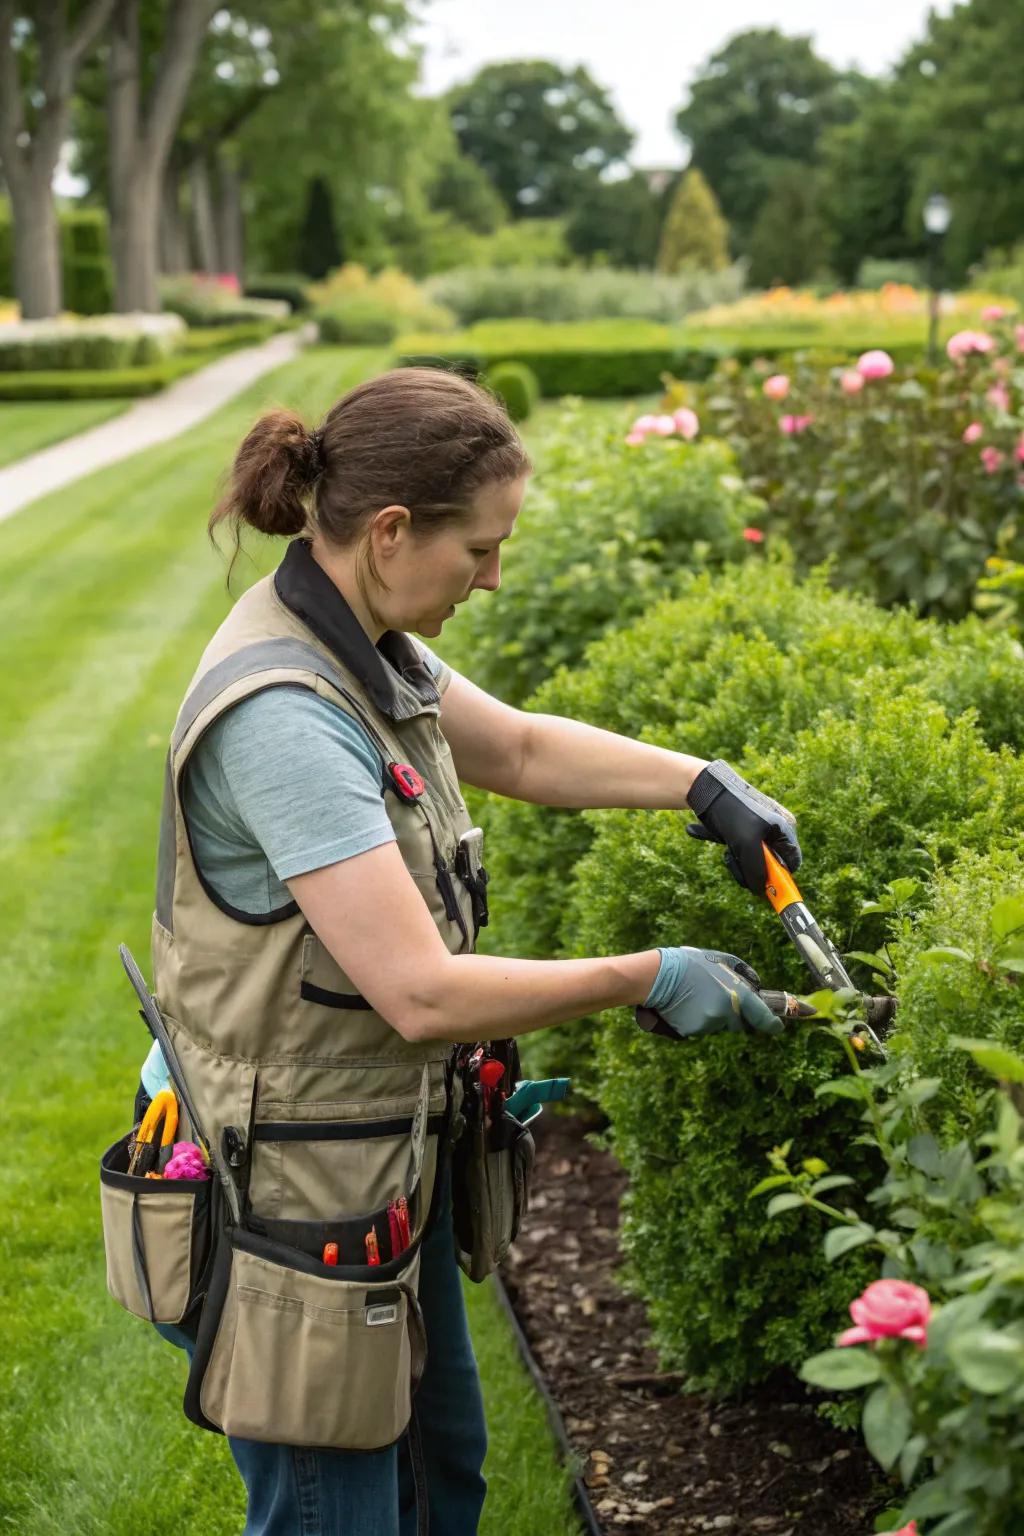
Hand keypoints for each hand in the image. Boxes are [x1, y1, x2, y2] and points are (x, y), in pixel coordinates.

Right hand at [640, 946, 781, 1037]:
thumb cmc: (692, 964)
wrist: (659, 976)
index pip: (763, 1017)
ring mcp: (709, 1025)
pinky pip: (702, 1029)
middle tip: (718, 997)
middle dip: (734, 1015)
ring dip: (714, 1017)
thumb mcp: (723, 961)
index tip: (778, 1026)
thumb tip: (755, 989)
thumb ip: (743, 977)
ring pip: (718, 1026)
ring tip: (697, 997)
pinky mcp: (693, 1032)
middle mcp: (726, 1014)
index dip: (772, 1024)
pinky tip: (687, 1006)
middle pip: (739, 1024)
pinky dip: (698, 1021)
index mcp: (738, 995)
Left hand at [685, 759, 800, 892]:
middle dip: (750, 867)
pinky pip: (738, 852)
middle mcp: (774, 830)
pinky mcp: (742, 831)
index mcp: (785, 828)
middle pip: (769, 865)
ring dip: (735, 860)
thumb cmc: (731, 812)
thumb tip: (760, 892)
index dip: (780, 877)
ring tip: (727, 848)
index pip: (791, 862)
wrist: (704, 788)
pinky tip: (715, 835)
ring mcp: (758, 830)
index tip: (764, 887)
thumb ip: (757, 871)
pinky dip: (728, 851)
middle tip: (735, 858)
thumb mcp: (747, 845)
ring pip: (751, 861)